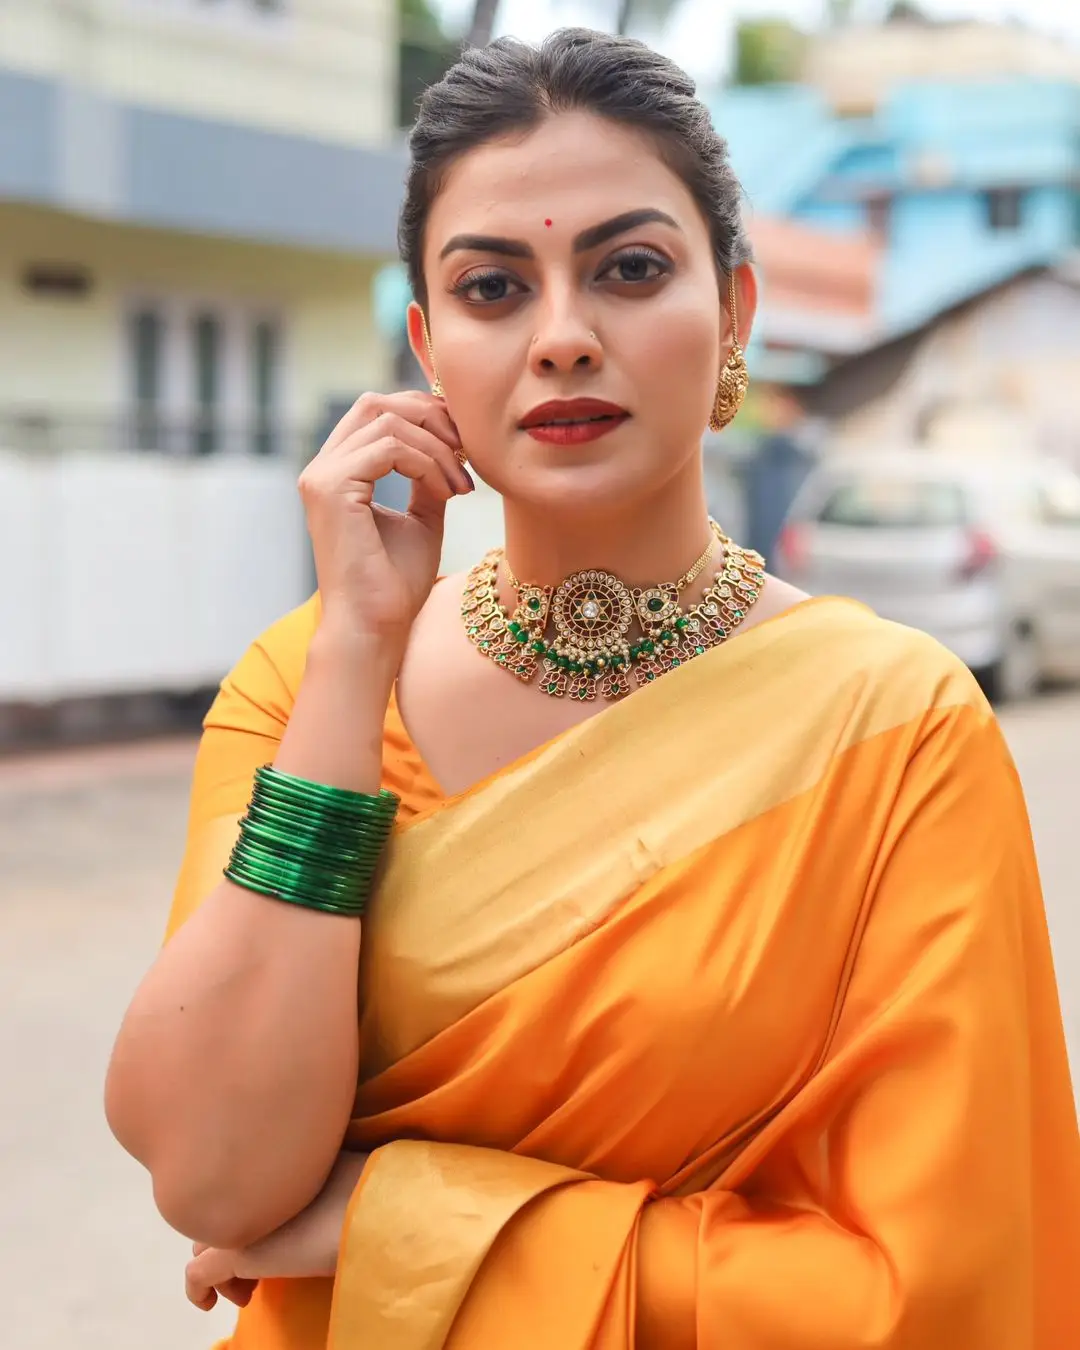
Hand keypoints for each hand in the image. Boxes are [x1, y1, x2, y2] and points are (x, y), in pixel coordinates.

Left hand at [185, 1151, 368, 1310]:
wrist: (370, 1214)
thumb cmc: (364, 1195)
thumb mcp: (335, 1174)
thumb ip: (309, 1177)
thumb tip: (321, 1190)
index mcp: (271, 1166)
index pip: (237, 1191)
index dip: (247, 1218)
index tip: (271, 1242)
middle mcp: (247, 1186)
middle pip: (217, 1216)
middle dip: (230, 1244)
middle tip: (263, 1270)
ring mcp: (237, 1219)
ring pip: (203, 1245)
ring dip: (223, 1268)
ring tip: (252, 1289)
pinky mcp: (232, 1254)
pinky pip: (196, 1276)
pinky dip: (199, 1292)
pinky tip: (211, 1304)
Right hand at [299, 391, 472, 648]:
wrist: (377, 627)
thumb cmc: (396, 584)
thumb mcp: (422, 518)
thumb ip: (428, 478)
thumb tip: (451, 444)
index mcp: (338, 473)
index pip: (376, 412)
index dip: (424, 415)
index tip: (463, 447)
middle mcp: (322, 468)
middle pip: (377, 403)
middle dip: (430, 418)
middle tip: (466, 452)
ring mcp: (321, 476)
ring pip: (387, 420)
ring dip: (437, 448)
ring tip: (460, 486)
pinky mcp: (330, 488)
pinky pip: (389, 447)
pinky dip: (427, 464)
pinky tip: (447, 494)